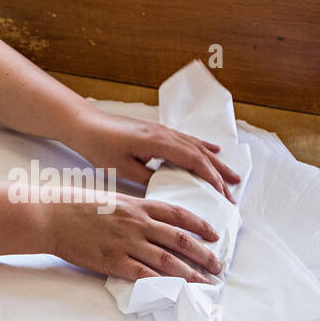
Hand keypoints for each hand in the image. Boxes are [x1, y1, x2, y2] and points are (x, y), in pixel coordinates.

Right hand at [46, 189, 224, 282]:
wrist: (51, 217)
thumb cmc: (75, 205)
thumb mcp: (110, 198)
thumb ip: (133, 208)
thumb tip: (150, 219)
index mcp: (136, 205)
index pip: (178, 214)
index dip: (200, 225)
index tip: (214, 234)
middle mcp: (137, 223)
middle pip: (180, 239)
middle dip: (204, 253)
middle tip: (218, 264)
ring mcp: (127, 243)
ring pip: (169, 260)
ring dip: (192, 273)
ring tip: (206, 282)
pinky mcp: (115, 261)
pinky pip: (146, 275)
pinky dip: (165, 284)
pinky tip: (177, 290)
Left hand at [64, 108, 241, 201]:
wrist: (84, 125)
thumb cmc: (100, 147)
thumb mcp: (123, 169)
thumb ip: (148, 178)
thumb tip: (170, 188)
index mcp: (158, 142)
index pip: (194, 161)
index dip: (211, 178)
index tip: (224, 195)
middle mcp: (164, 134)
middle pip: (200, 154)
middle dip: (220, 173)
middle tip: (235, 192)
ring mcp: (162, 130)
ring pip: (196, 146)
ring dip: (216, 161)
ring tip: (233, 176)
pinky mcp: (156, 131)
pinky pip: (187, 139)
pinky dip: (203, 146)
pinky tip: (213, 150)